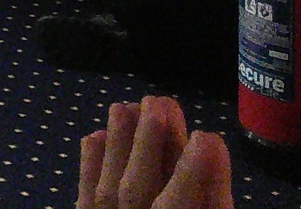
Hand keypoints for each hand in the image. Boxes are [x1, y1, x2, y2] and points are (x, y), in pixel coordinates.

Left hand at [77, 96, 232, 208]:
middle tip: (157, 102)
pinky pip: (85, 199)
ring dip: (116, 145)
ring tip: (122, 107)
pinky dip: (89, 167)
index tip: (206, 136)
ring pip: (108, 189)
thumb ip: (216, 194)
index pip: (178, 205)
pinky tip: (95, 137)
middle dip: (147, 144)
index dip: (191, 173)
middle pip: (138, 189)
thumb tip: (212, 143)